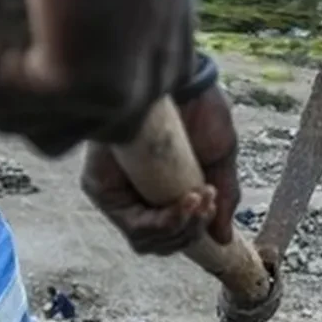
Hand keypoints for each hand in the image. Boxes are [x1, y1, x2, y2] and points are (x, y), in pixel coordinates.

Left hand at [80, 84, 240, 254]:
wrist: (181, 78)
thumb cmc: (198, 111)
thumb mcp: (219, 158)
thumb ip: (221, 200)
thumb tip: (222, 240)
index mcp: (157, 192)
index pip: (168, 236)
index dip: (193, 233)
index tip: (214, 208)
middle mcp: (131, 197)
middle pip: (156, 244)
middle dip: (190, 231)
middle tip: (210, 202)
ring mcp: (114, 194)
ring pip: (145, 239)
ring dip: (182, 226)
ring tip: (202, 197)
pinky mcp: (99, 186)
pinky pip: (133, 224)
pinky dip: (167, 220)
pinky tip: (188, 198)